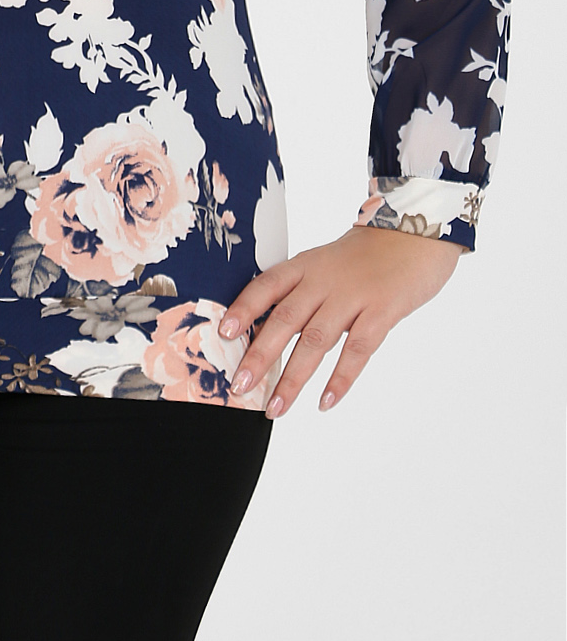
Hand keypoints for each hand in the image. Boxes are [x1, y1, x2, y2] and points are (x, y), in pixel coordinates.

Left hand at [219, 223, 465, 417]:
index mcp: (306, 265)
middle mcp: (324, 280)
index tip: (223, 333)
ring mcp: (353, 296)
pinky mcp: (382, 311)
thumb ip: (304, 292)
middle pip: (284, 319)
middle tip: (238, 387)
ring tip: (276, 407)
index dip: (244, 308)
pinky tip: (326, 400)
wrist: (416, 233)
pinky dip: (340, 378)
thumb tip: (269, 329)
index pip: (266, 285)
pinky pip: (358, 349)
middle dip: (259, 356)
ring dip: (293, 377)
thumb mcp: (327, 264)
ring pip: (316, 340)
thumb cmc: (367, 256)